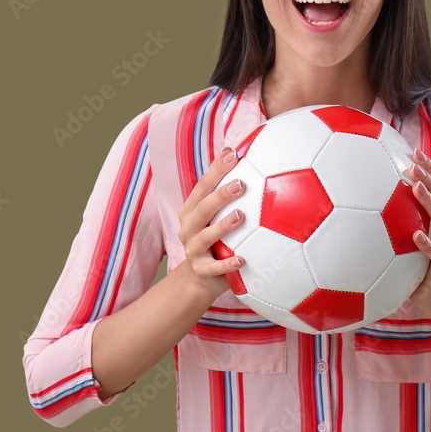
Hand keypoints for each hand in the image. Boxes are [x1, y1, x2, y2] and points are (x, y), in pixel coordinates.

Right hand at [176, 146, 246, 298]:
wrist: (200, 276)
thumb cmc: (213, 236)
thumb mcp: (214, 214)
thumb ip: (224, 191)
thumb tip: (241, 155)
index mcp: (190, 210)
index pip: (202, 187)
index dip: (215, 170)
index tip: (233, 155)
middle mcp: (188, 228)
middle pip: (202, 209)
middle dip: (220, 195)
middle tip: (240, 184)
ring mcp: (193, 249)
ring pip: (205, 237)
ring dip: (222, 226)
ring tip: (240, 216)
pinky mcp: (202, 270)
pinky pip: (214, 268)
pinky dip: (227, 264)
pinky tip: (242, 259)